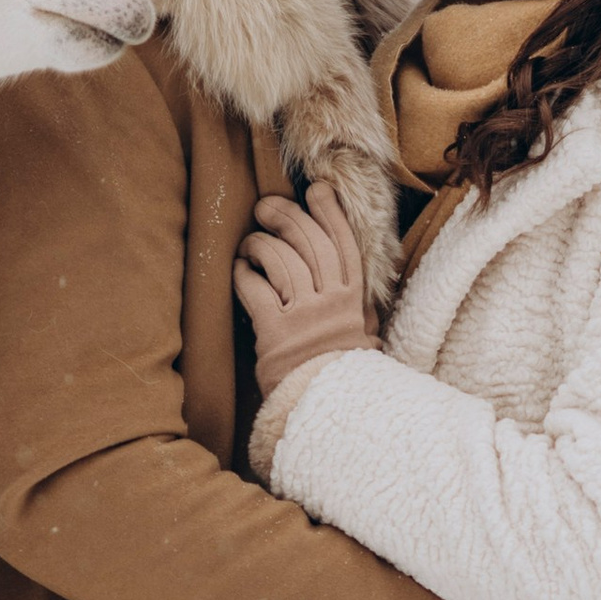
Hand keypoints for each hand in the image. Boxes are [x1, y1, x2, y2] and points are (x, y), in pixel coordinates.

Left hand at [236, 180, 379, 397]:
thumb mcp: (359, 333)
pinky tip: (240, 269)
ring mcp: (303, 317)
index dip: (329, 212)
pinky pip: (255, 288)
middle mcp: (331, 303)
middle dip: (286, 215)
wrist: (325, 409)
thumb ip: (355, 301)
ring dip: (260, 244)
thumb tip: (349, 269)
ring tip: (250, 245)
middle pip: (309, 242)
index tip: (316, 190)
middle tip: (267, 207)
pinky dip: (244, 273)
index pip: (344, 243)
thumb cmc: (338, 370)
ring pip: (280, 260)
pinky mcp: (275, 333)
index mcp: (354, 300)